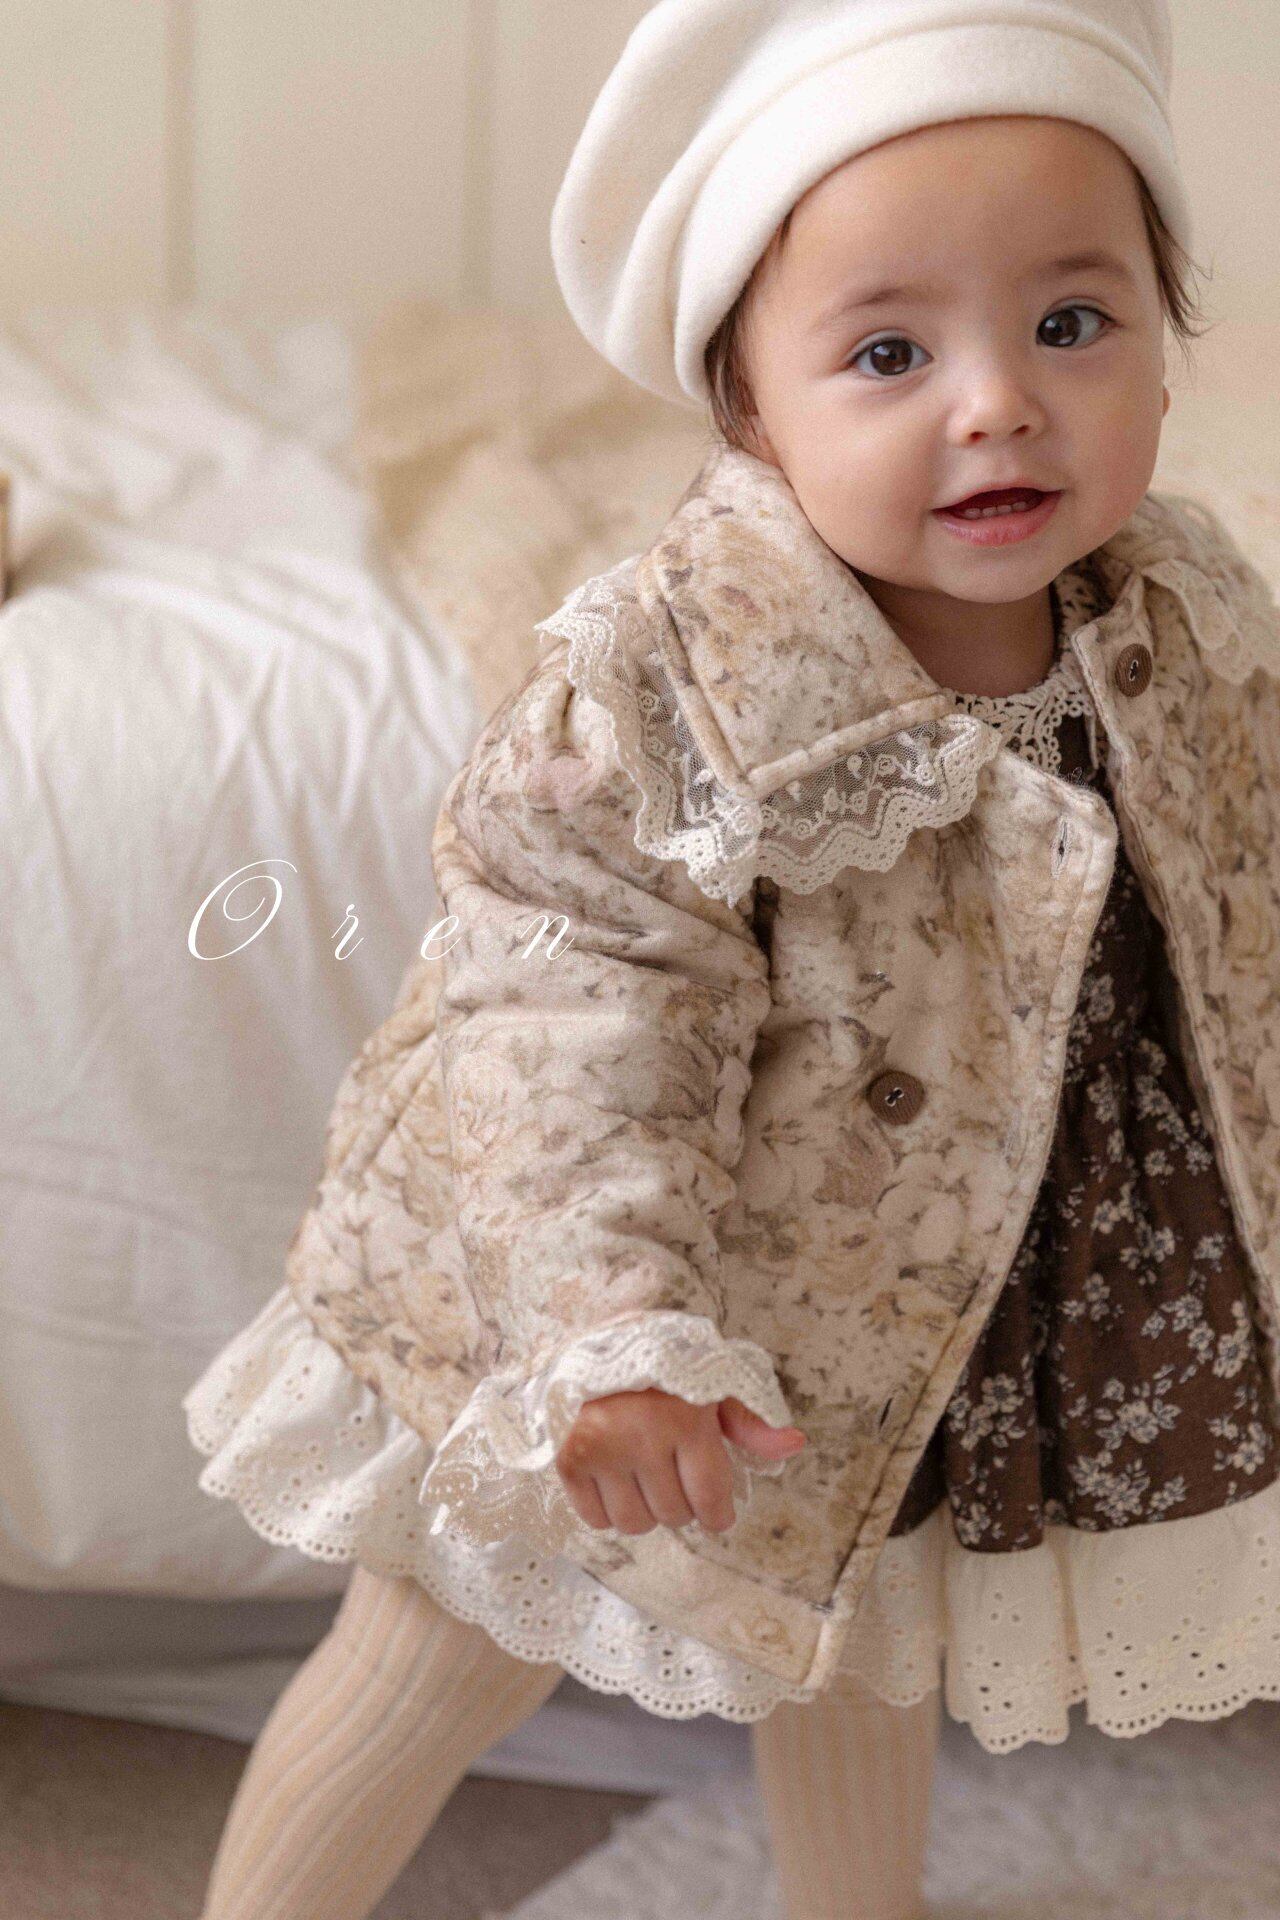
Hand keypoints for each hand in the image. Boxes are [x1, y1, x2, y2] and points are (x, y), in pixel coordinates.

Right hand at [553, 1387, 805, 1535]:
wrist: (596, 1346)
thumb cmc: (664, 1372)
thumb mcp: (712, 1388)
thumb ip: (750, 1422)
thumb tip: (794, 1444)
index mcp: (685, 1419)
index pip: (711, 1500)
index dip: (718, 1514)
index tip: (716, 1509)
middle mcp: (642, 1435)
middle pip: (674, 1515)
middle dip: (680, 1502)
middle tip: (671, 1471)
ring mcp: (601, 1449)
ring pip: (635, 1523)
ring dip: (644, 1509)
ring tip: (641, 1474)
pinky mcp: (570, 1459)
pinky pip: (595, 1519)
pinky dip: (606, 1510)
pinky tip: (613, 1478)